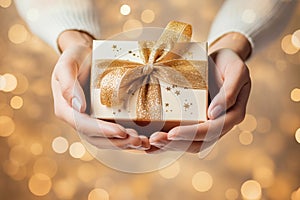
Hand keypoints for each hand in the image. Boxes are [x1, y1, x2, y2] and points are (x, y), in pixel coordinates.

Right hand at [51, 30, 149, 149]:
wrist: (85, 55)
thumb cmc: (75, 57)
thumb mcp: (67, 65)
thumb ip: (68, 84)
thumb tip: (79, 107)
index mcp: (66, 110)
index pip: (83, 125)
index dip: (102, 131)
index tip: (121, 131)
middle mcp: (78, 119)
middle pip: (97, 138)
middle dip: (118, 142)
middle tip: (138, 141)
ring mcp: (91, 120)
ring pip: (106, 140)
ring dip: (125, 144)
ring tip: (143, 142)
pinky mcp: (102, 118)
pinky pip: (113, 133)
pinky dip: (127, 138)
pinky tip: (142, 138)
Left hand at [148, 33, 251, 153]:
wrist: (223, 60)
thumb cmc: (230, 63)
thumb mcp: (237, 71)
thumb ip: (230, 92)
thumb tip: (214, 114)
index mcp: (233, 114)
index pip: (212, 129)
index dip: (193, 133)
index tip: (172, 133)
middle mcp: (221, 124)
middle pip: (199, 142)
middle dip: (176, 143)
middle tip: (154, 140)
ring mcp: (209, 124)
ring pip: (190, 143)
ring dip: (170, 145)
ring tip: (150, 144)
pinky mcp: (198, 121)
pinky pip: (185, 135)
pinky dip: (169, 141)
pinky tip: (153, 142)